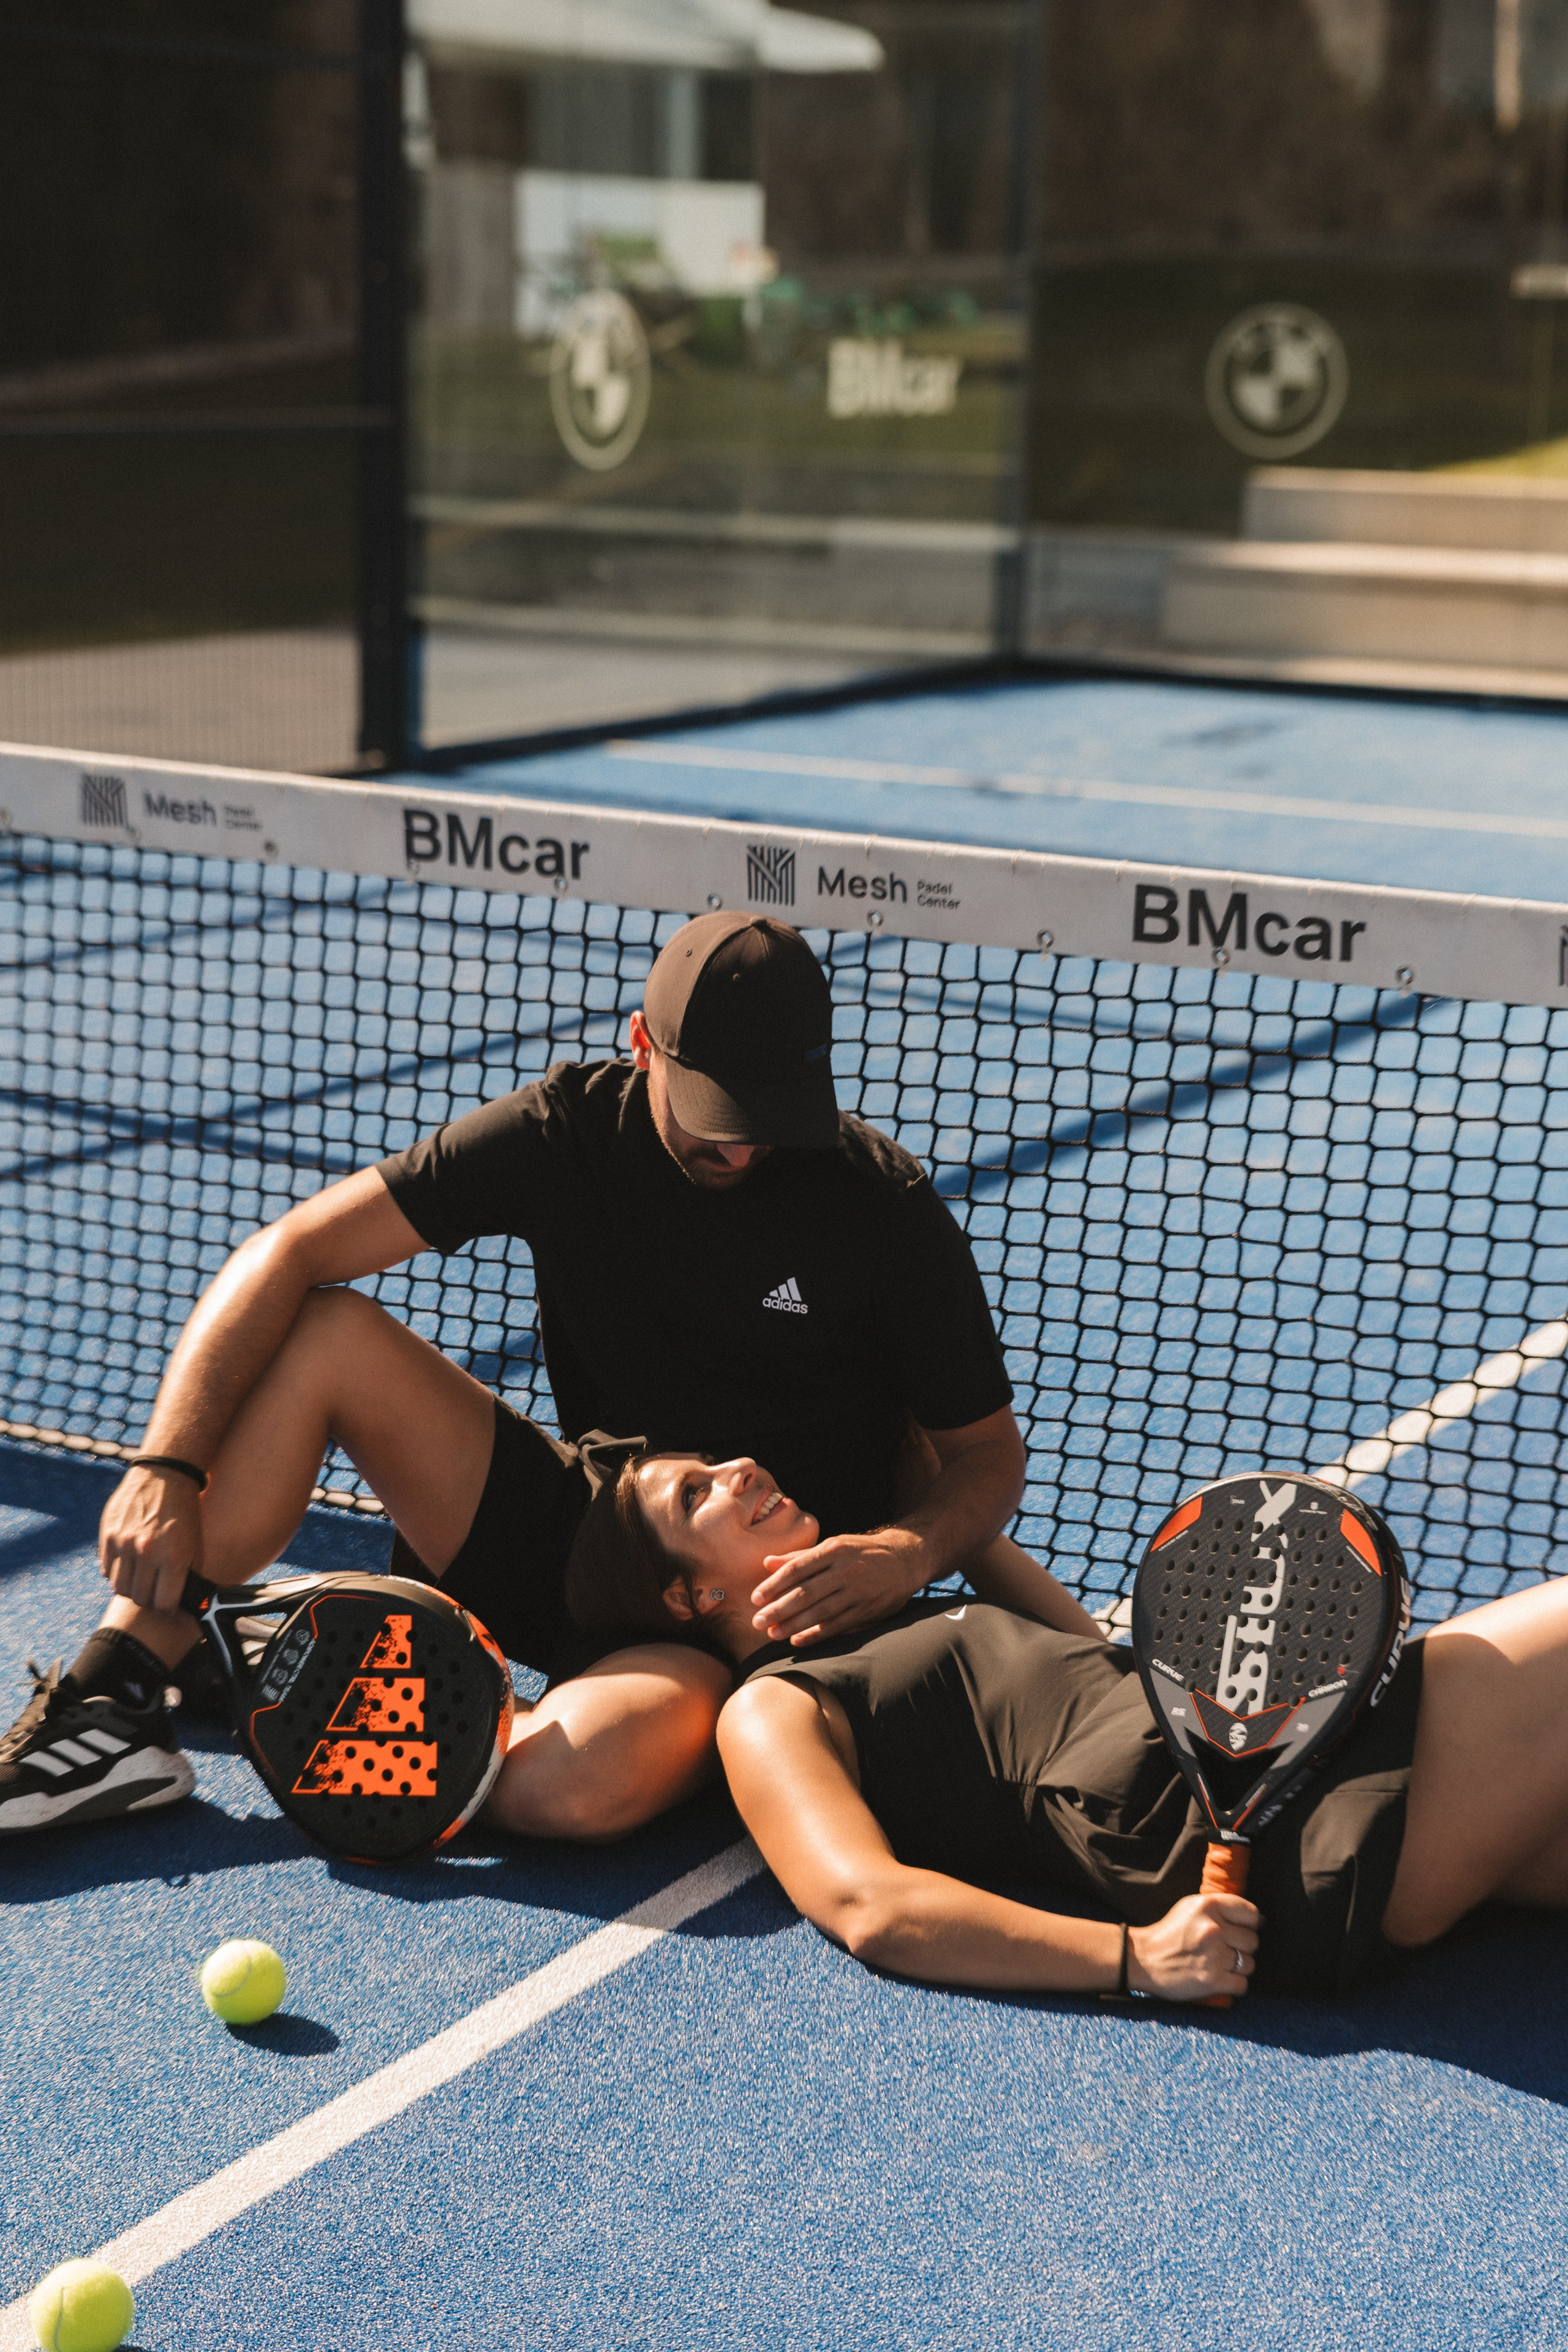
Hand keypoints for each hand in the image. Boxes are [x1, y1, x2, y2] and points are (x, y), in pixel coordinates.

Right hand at [99, 1467, 202, 1612]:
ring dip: (130, 1588)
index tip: (167, 1604)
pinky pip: (107, 1570)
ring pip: (119, 1588)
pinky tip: (128, 1563)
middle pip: (139, 1598)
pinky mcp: (108, 1535)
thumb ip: (186, 1574)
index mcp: (174, 1556)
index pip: (164, 1604)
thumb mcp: (194, 1543)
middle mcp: (147, 1552)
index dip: (166, 1608)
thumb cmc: (185, 1512)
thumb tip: (181, 1604)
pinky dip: (116, 1572)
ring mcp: (124, 1543)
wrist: (165, 1475)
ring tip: (140, 1579)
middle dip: (148, 1599)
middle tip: (153, 1592)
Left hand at [751, 1527, 925, 1645]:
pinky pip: (837, 1625)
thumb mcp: (832, 1546)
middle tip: (757, 1622)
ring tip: (772, 1634)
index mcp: (833, 1550)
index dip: (774, 1585)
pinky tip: (798, 1641)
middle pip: (806, 1593)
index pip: (797, 1569)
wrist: (904, 1558)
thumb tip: (767, 1563)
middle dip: (779, 1609)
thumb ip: (799, 1557)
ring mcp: (857, 1592)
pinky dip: (817, 1634)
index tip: (755, 1598)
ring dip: (794, 1625)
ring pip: (820, 1612)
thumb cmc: (860, 1551)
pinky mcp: (866, 1610)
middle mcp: (845, 1570)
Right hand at [1127, 1893, 1260, 2001]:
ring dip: (1238, 1968)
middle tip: (1223, 1950)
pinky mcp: (1212, 1980)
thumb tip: (1258, 1920)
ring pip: (1249, 1964)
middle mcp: (1213, 1929)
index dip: (1249, 1924)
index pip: (1252, 1914)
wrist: (1142, 1959)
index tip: (1239, 1930)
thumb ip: (1220, 1909)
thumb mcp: (1191, 1908)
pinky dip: (1234, 1985)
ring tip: (1220, 1965)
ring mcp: (1213, 1956)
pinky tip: (1220, 1979)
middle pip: (1252, 1941)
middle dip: (1241, 1947)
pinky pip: (1242, 1985)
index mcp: (1208, 1906)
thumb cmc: (1169, 1933)